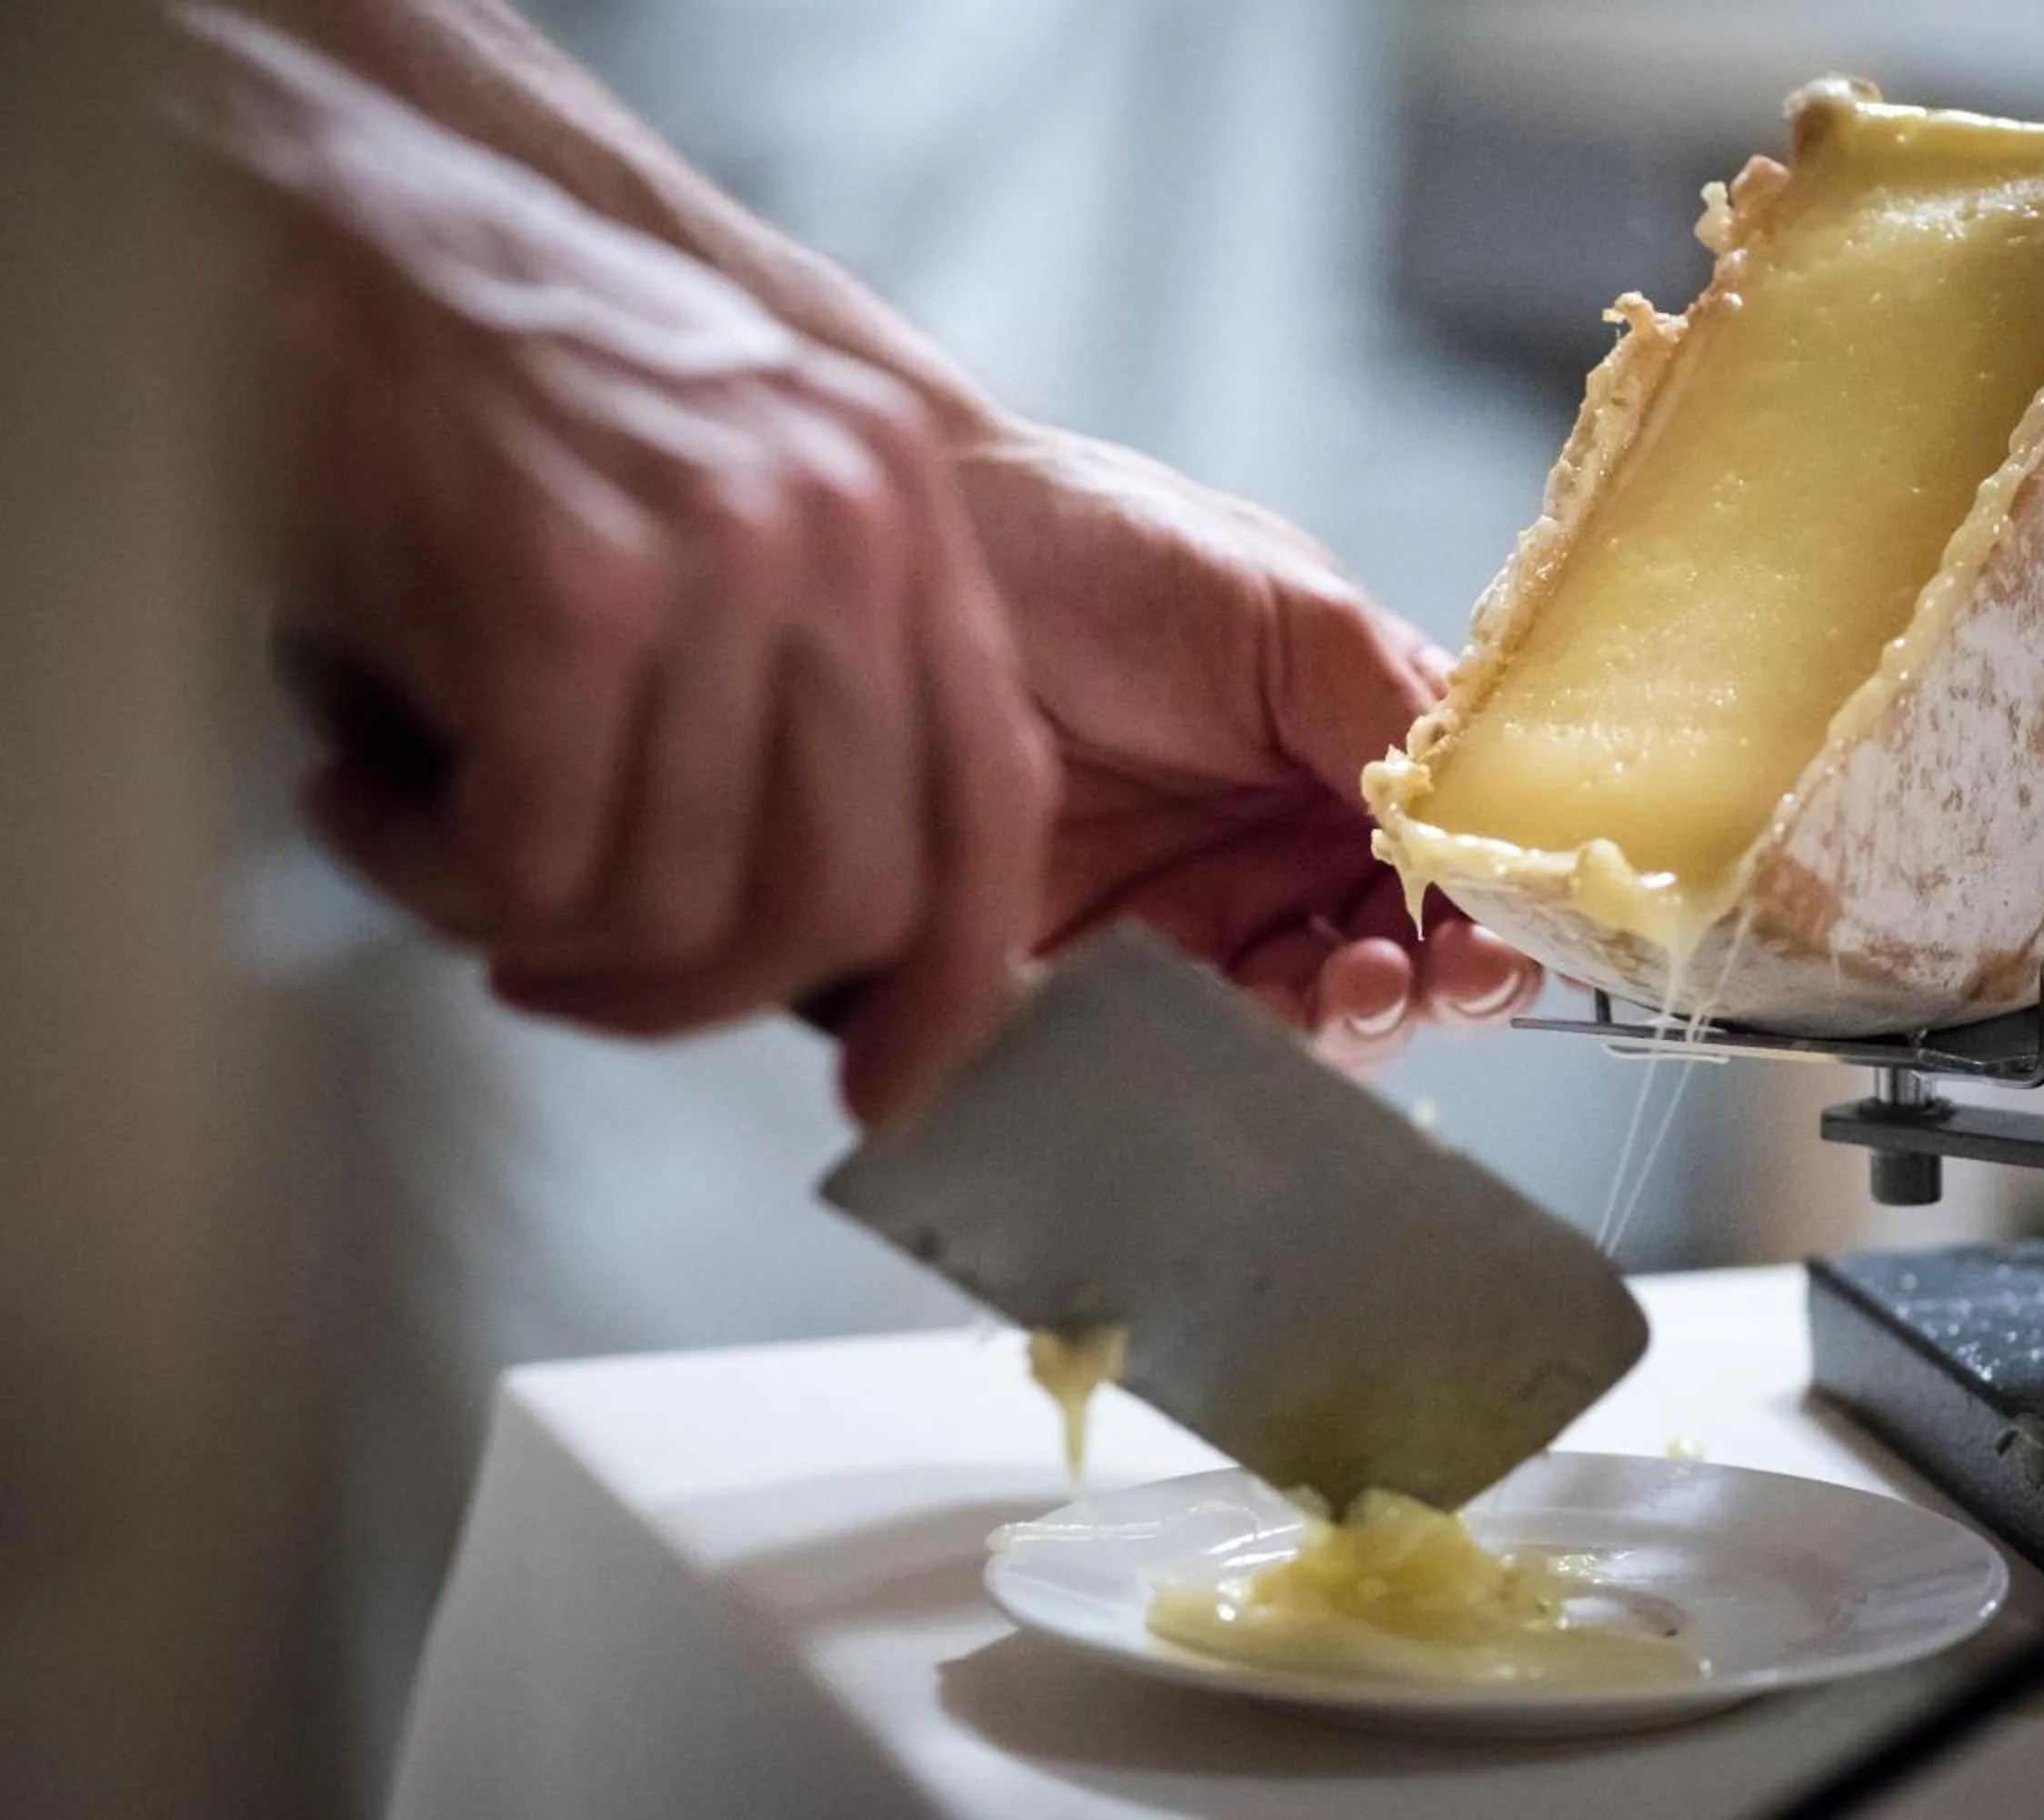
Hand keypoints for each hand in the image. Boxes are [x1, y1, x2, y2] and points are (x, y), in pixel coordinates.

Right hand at [192, 8, 1056, 1120]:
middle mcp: (846, 528)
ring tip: (438, 847)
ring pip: (681, 901)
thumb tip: (821, 935)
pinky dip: (436, 880)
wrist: (323, 222)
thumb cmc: (503, 393)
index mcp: (905, 518)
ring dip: (534, 931)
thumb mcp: (722, 509)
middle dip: (693, 995)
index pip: (994, 801)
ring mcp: (721, 552)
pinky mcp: (572, 586)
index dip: (956, 982)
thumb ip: (807, 687)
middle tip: (565, 971)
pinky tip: (374, 803)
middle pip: (848, 895)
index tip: (889, 1080)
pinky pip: (540, 862)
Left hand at [954, 421, 1540, 1067]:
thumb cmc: (1099, 546)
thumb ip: (1396, 713)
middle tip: (1449, 976)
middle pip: (1411, 950)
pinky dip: (1247, 1043)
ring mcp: (1203, 907)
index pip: (1465, 851)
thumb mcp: (1286, 607)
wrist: (922, 561)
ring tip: (1357, 986)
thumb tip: (1497, 819)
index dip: (1504, 900)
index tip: (1519, 926)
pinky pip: (1199, 1035)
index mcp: (1357, 747)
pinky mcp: (1108, 966)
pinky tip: (1257, 1010)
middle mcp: (1292, 839)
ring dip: (1363, 1018)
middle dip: (1450, 980)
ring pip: (1320, 1008)